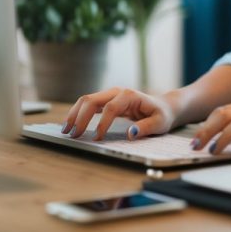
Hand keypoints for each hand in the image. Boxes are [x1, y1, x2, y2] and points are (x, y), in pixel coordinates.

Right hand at [62, 87, 176, 140]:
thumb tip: (131, 134)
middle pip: (92, 100)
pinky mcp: (106, 101)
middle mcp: (117, 92)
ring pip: (86, 100)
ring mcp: (110, 95)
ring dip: (75, 114)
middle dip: (80, 117)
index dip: (101, 123)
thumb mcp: (160, 123)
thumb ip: (146, 128)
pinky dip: (78, 114)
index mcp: (129, 95)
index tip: (96, 139)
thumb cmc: (162, 115)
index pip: (110, 108)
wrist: (164, 106)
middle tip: (72, 135)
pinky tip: (71, 125)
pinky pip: (88, 105)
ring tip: (66, 130)